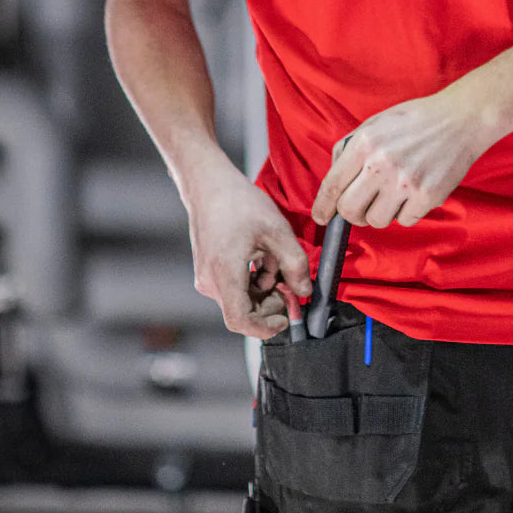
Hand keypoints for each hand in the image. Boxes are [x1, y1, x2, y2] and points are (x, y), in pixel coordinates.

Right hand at [183, 155, 312, 337]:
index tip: (286, 319)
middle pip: (244, 310)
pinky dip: (253, 278)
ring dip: (264, 286)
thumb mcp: (277, 231)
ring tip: (273, 257)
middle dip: (271, 301)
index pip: (240, 321)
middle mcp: (210, 282)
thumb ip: (295, 264)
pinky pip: (234, 286)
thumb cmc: (240, 203)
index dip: (265, 327)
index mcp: (224, 274)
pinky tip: (262, 256)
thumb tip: (305, 291)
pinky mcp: (209, 271)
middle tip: (290, 280)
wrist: (209, 184)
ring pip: (241, 297)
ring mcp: (207, 277)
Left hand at [311, 89, 500, 228]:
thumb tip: (334, 179)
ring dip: (381, 212)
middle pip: (349, 210)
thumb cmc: (416, 120)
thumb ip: (350, 149)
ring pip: (376, 220)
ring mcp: (405, 183)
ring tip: (394, 193)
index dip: (322, 206)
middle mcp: (381, 164)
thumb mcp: (376, 123)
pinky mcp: (427, 196)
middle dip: (351, 213)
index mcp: (365, 143)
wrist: (460, 119)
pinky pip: (404, 221)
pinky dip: (406, 211)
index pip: (332, 185)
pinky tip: (415, 191)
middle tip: (361, 206)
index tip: (321, 217)